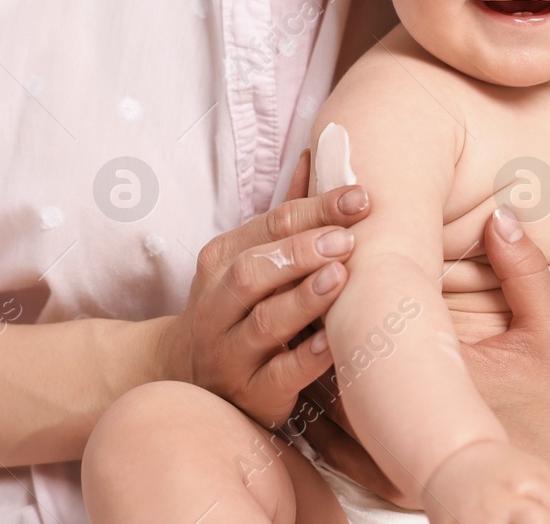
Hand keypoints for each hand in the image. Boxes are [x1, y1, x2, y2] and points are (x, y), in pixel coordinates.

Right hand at [158, 147, 370, 427]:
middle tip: (347, 239)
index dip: (317, 209)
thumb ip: (285, 214)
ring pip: (263, 323)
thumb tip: (317, 154)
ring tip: (340, 279)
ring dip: (303, 299)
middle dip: (301, 252)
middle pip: (253, 271)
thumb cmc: (239, 306)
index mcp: (220, 260)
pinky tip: (332, 343)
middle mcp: (218, 304)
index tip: (361, 198)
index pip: (269, 226)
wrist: (188, 376)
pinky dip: (305, 359)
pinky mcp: (250, 395)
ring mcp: (230, 352)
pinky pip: (277, 376)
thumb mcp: (251, 256)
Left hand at [297, 207, 549, 508]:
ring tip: (299, 331)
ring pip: (325, 414)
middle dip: (315, 331)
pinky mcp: (395, 489)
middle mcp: (413, 426)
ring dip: (312, 372)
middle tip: (300, 292)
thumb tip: (500, 216)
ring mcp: (400, 464)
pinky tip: (317, 384)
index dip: (336, 296)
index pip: (363, 331)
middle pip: (333, 370)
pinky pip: (336, 454)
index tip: (326, 264)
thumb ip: (524, 271)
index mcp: (444, 377)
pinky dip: (322, 420)